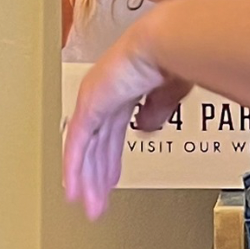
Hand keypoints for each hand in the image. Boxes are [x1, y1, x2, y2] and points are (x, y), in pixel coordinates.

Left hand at [63, 22, 188, 220]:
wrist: (169, 43)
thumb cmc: (176, 56)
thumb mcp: (170, 94)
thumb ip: (156, 112)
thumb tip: (145, 127)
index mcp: (125, 88)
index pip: (111, 132)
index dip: (109, 160)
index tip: (109, 180)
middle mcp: (105, 93)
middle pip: (96, 145)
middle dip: (97, 176)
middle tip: (96, 201)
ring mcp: (95, 99)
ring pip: (85, 150)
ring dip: (87, 180)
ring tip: (88, 205)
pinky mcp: (90, 105)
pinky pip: (78, 144)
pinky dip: (74, 169)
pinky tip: (73, 189)